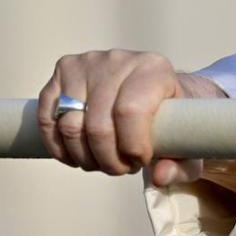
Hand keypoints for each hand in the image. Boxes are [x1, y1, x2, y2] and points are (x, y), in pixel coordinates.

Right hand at [37, 50, 225, 182]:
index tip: (141, 160)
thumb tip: (160, 176)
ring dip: (85, 157)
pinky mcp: (63, 71)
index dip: (131, 146)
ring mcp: (88, 63)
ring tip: (103, 161)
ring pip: (70, 125)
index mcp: (155, 68)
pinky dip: (60, 147)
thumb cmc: (171, 117)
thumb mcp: (186, 140)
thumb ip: (182, 163)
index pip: (131, 111)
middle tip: (122, 168)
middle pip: (98, 124)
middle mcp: (120, 59)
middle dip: (108, 159)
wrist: (153, 89)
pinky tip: (78, 156)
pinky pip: (49, 118)